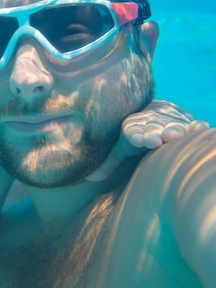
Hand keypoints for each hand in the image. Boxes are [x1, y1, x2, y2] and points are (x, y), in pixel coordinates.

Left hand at [87, 100, 209, 181]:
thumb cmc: (136, 135)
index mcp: (132, 128)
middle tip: (157, 138)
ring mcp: (169, 122)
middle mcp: (151, 124)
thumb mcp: (122, 147)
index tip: (137, 139)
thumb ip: (109, 162)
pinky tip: (199, 128)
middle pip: (153, 128)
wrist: (154, 109)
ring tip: (175, 135)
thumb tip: (89, 178)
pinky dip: (195, 127)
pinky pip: (192, 124)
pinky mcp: (186, 123)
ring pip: (172, 125)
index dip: (135, 135)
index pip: (132, 132)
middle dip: (155, 132)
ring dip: (174, 129)